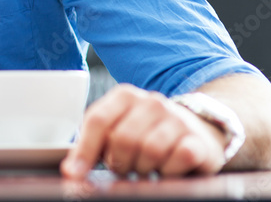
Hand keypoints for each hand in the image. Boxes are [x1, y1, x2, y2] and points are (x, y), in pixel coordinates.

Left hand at [61, 84, 227, 178]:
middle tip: (124, 167)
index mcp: (125, 96)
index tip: (75, 173)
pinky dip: (167, 171)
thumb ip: (94, 144)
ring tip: (144, 167)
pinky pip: (178, 159)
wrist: (198, 130)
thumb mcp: (119, 129)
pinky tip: (166, 168)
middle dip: (118, 161)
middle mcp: (152, 102)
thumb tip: (72, 170)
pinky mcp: (197, 140)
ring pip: (149, 150)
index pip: (98, 120)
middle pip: (122, 139)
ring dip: (142, 168)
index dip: (84, 150)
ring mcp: (177, 119)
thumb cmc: (148, 133)